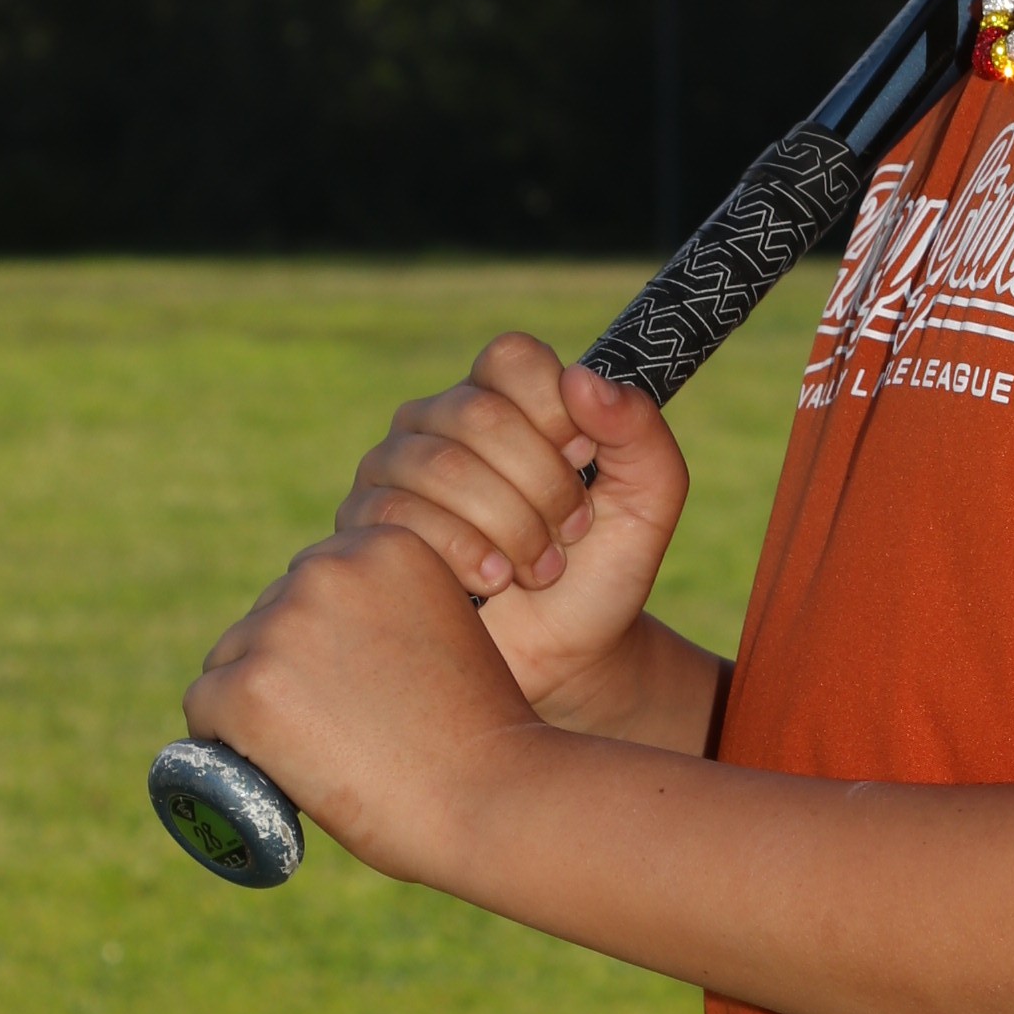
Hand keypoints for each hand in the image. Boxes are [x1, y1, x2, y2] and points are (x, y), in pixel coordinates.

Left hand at [186, 524, 539, 881]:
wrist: (491, 798)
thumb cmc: (480, 733)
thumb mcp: (446, 630)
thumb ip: (389, 610)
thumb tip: (328, 635)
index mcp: (385, 543)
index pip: (314, 583)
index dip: (326, 641)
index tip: (356, 688)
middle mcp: (327, 569)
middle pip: (267, 617)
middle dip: (287, 669)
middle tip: (339, 730)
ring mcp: (283, 628)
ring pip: (230, 662)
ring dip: (257, 704)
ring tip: (317, 754)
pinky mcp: (248, 688)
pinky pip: (205, 709)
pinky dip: (225, 743)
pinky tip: (271, 767)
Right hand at [338, 333, 688, 717]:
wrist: (566, 654)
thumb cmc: (604, 568)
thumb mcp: (650, 498)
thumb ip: (638, 429)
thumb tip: (581, 380)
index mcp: (504, 395)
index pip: (513, 358)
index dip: (556, 414)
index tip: (584, 463)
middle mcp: (439, 420)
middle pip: (479, 414)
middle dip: (541, 486)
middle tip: (568, 533)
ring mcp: (392, 468)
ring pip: (439, 467)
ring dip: (508, 527)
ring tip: (538, 567)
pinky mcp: (363, 524)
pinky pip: (397, 517)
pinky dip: (463, 555)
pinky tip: (493, 583)